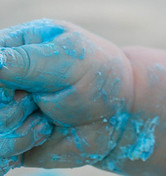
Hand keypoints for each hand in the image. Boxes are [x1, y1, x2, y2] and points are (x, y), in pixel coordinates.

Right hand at [0, 19, 133, 171]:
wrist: (122, 115)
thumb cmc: (101, 77)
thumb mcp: (70, 60)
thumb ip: (27, 61)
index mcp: (16, 47)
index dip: (0, 85)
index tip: (19, 90)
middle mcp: (4, 79)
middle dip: (9, 109)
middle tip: (39, 102)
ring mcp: (5, 109)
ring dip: (16, 132)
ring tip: (46, 121)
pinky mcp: (8, 139)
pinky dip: (14, 150)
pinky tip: (40, 137)